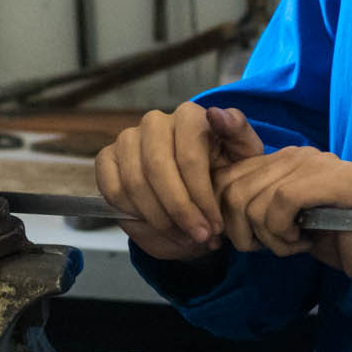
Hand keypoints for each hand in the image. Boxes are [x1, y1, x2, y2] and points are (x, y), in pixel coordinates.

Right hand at [94, 102, 265, 262]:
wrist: (199, 190)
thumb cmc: (224, 172)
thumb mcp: (243, 156)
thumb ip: (238, 132)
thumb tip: (215, 114)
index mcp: (189, 116)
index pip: (188, 157)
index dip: (201, 198)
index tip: (214, 227)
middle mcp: (154, 122)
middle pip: (157, 168)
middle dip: (179, 210)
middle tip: (199, 237)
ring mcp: (127, 138)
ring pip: (134, 182)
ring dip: (159, 218)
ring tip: (183, 237)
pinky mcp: (108, 158)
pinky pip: (113, 189)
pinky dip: (133, 214)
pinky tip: (157, 225)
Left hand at [214, 146, 351, 273]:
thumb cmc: (325, 242)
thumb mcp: (278, 224)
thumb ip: (248, 206)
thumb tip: (208, 206)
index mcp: (282, 159)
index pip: (225, 176)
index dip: (224, 215)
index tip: (246, 240)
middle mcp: (300, 153)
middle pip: (234, 189)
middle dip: (245, 232)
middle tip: (273, 246)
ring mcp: (320, 162)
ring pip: (254, 199)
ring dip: (269, 238)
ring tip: (295, 243)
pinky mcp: (337, 180)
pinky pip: (281, 203)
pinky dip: (284, 234)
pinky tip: (305, 242)